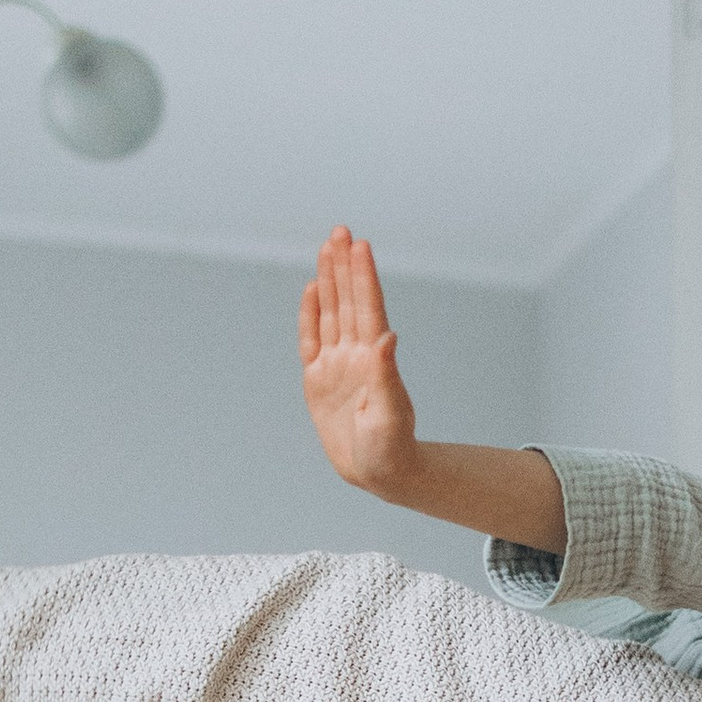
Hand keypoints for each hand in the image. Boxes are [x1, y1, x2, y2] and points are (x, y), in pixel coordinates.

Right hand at [301, 227, 418, 497]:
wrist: (378, 471)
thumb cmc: (390, 448)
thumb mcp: (390, 416)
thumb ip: (386, 377)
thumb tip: (387, 339)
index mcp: (374, 359)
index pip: (368, 308)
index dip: (364, 277)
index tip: (360, 246)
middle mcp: (355, 355)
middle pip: (348, 301)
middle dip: (344, 266)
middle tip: (341, 230)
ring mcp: (337, 365)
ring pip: (331, 313)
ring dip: (330, 280)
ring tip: (328, 247)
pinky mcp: (318, 380)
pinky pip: (312, 340)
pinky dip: (311, 315)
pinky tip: (312, 289)